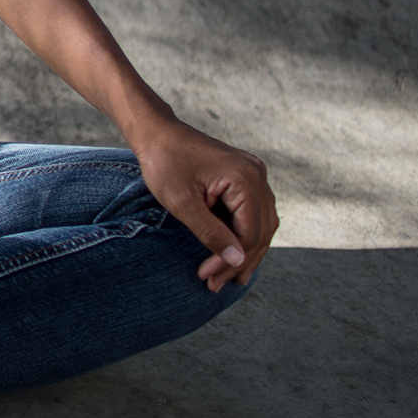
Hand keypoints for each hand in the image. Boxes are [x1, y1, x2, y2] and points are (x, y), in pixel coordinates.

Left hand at [129, 116, 277, 292]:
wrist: (156, 132)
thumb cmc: (164, 163)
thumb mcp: (183, 203)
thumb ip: (211, 233)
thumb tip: (237, 261)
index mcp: (245, 179)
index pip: (250, 233)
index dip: (232, 260)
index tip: (208, 278)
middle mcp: (257, 174)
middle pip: (261, 230)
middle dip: (240, 261)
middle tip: (217, 285)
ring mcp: (253, 173)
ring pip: (262, 223)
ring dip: (245, 251)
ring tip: (227, 277)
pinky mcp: (244, 176)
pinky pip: (253, 212)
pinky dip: (243, 233)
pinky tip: (231, 253)